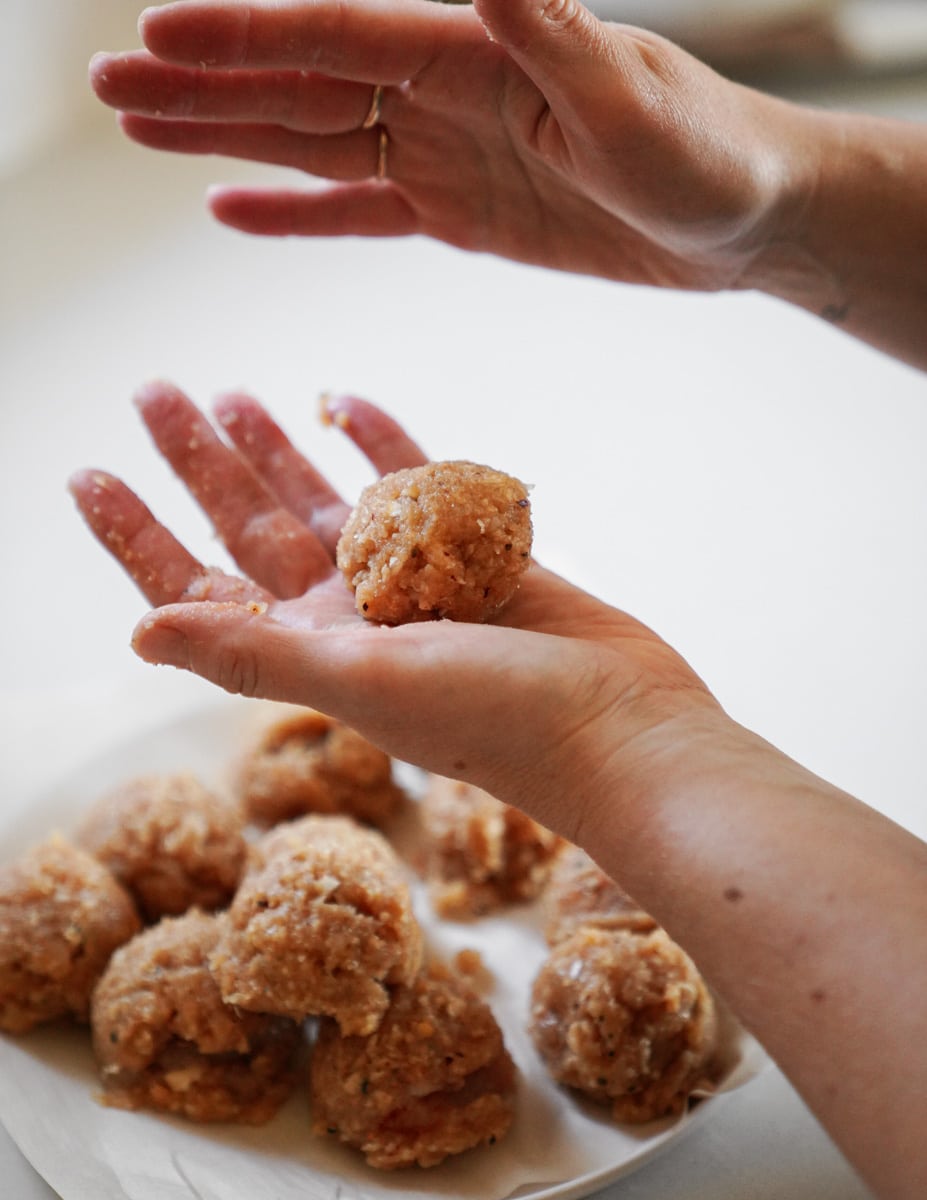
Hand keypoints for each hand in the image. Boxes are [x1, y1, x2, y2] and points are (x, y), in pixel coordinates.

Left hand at [69, 381, 719, 841]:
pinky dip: (381, 442)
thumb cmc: (500, 721)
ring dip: (276, 447)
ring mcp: (415, 585)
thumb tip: (139, 635)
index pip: (200, 589)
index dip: (138, 536)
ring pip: (327, 500)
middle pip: (253, 527)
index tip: (88, 473)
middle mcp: (352, 618)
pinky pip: (417, 485)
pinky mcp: (477, 556)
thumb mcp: (366, 682)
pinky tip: (343, 400)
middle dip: (201, 462)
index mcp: (312, 653)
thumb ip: (256, 653)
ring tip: (230, 390)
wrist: (624, 727)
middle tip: (156, 392)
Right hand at [88, 0, 802, 292]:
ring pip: (314, 144)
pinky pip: (360, 212)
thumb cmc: (704, 153)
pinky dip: (296, 214)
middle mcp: (443, 92)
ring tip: (144, 131)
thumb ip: (547, 27)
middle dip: (204, 84)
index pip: (336, 36)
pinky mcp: (459, 214)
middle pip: (300, 83)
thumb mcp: (628, 95)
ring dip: (228, 137)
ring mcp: (445, 154)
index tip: (156, 38)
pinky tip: (234, 206)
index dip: (244, 38)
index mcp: (472, 52)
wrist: (739, 217)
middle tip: (110, 85)